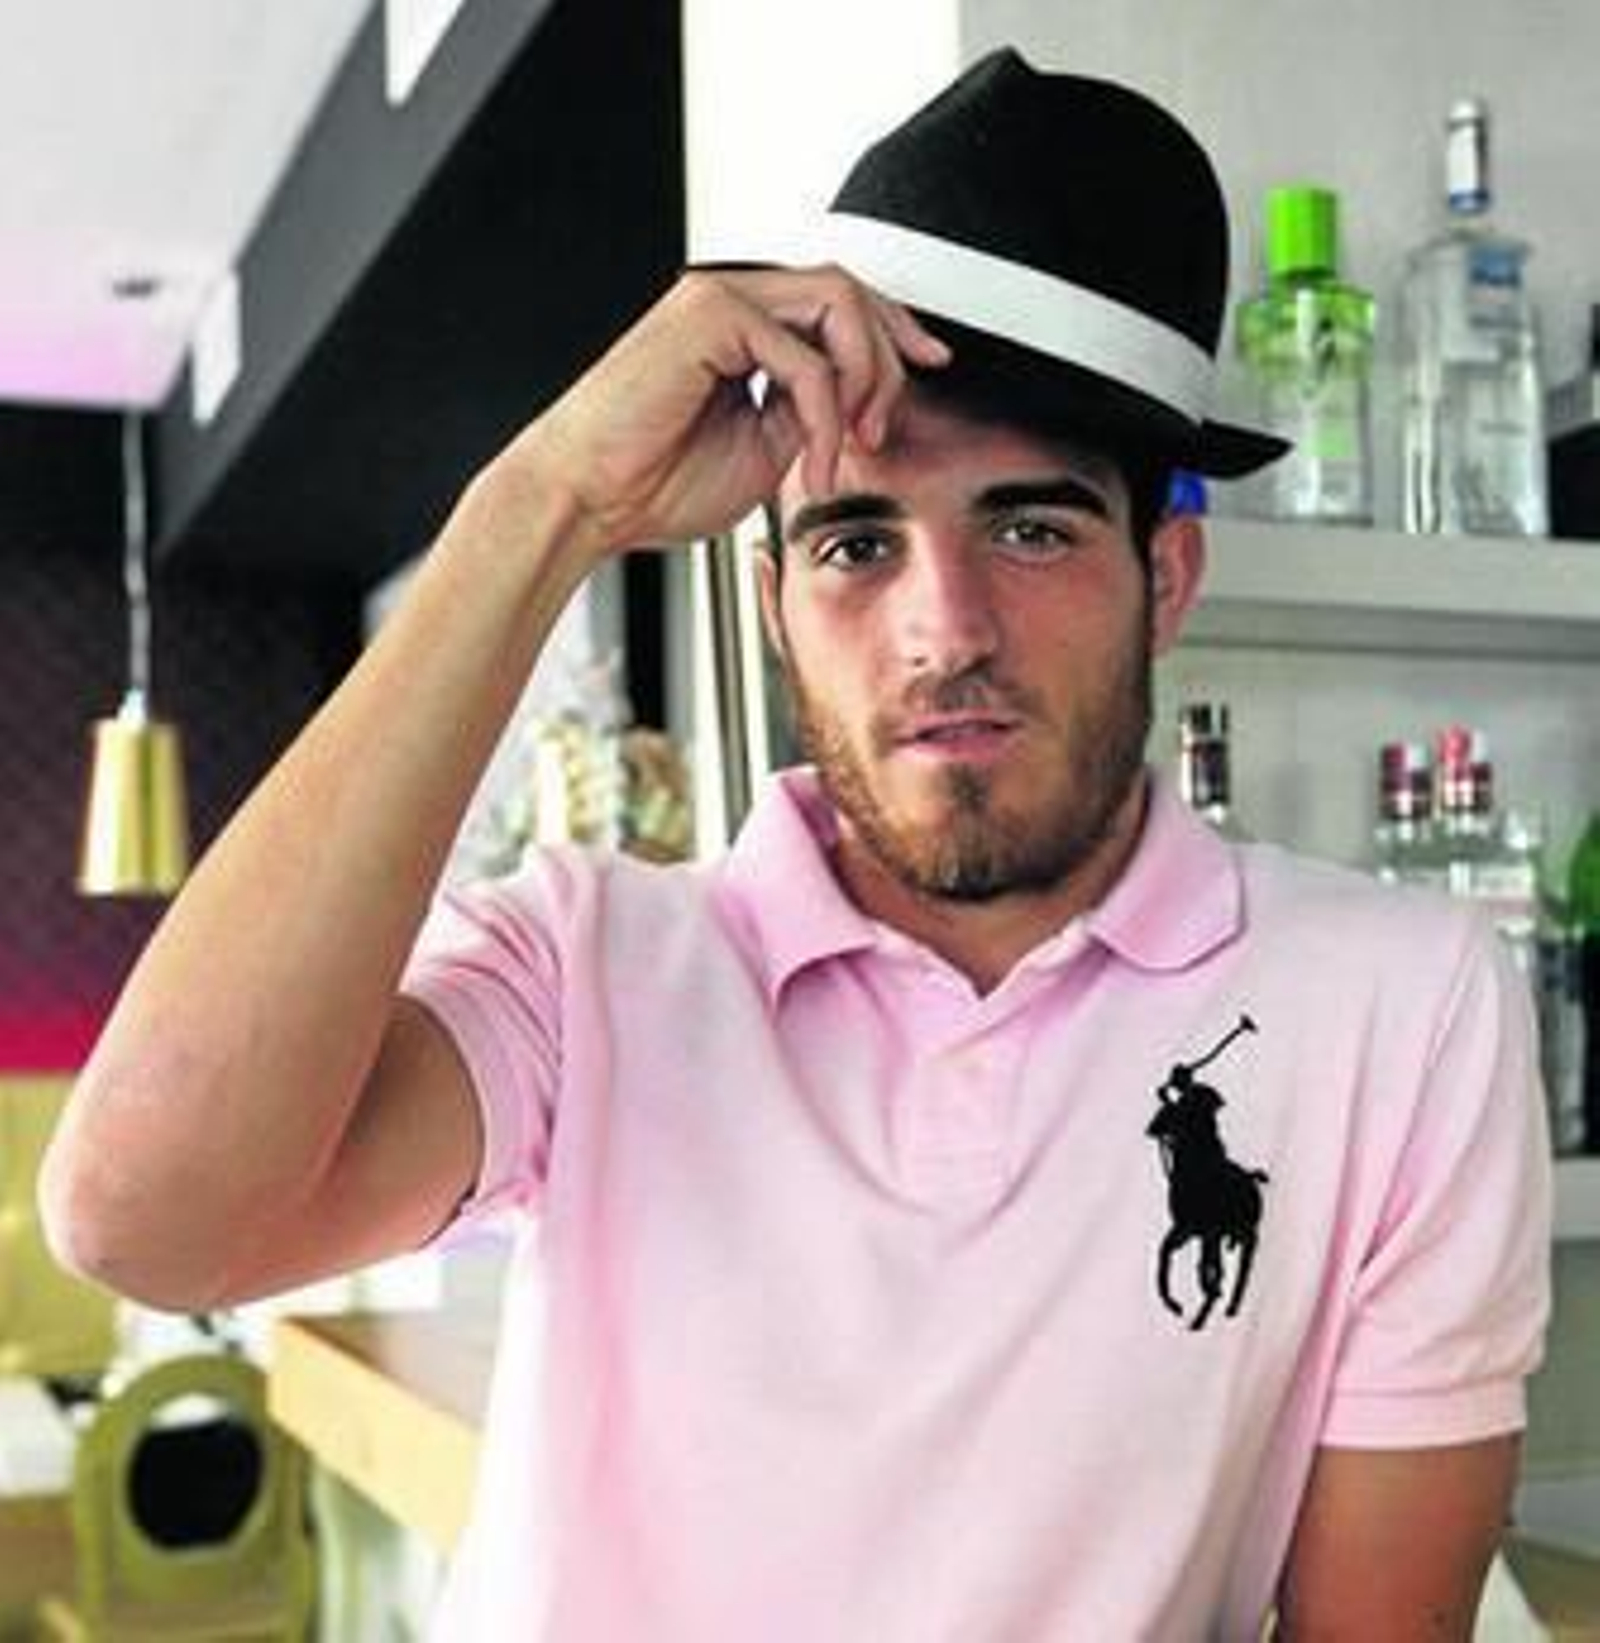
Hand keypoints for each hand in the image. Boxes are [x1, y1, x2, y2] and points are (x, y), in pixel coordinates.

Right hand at [500, 265, 951, 557]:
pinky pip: (805, 354)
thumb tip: (853, 405)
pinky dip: (827, 412)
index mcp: (738, 330)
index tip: (929, 364)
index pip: (835, 303)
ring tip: (852, 440)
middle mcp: (728, 303)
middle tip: (880, 427)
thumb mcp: (762, 452)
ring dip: (865, 375)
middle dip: (890, 355)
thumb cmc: (650, 485)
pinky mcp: (708, 315)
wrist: (587, 503)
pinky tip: (816, 459)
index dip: (892, 330)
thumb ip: (808, 415)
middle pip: (848, 291)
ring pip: (837, 302)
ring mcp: (717, 301)